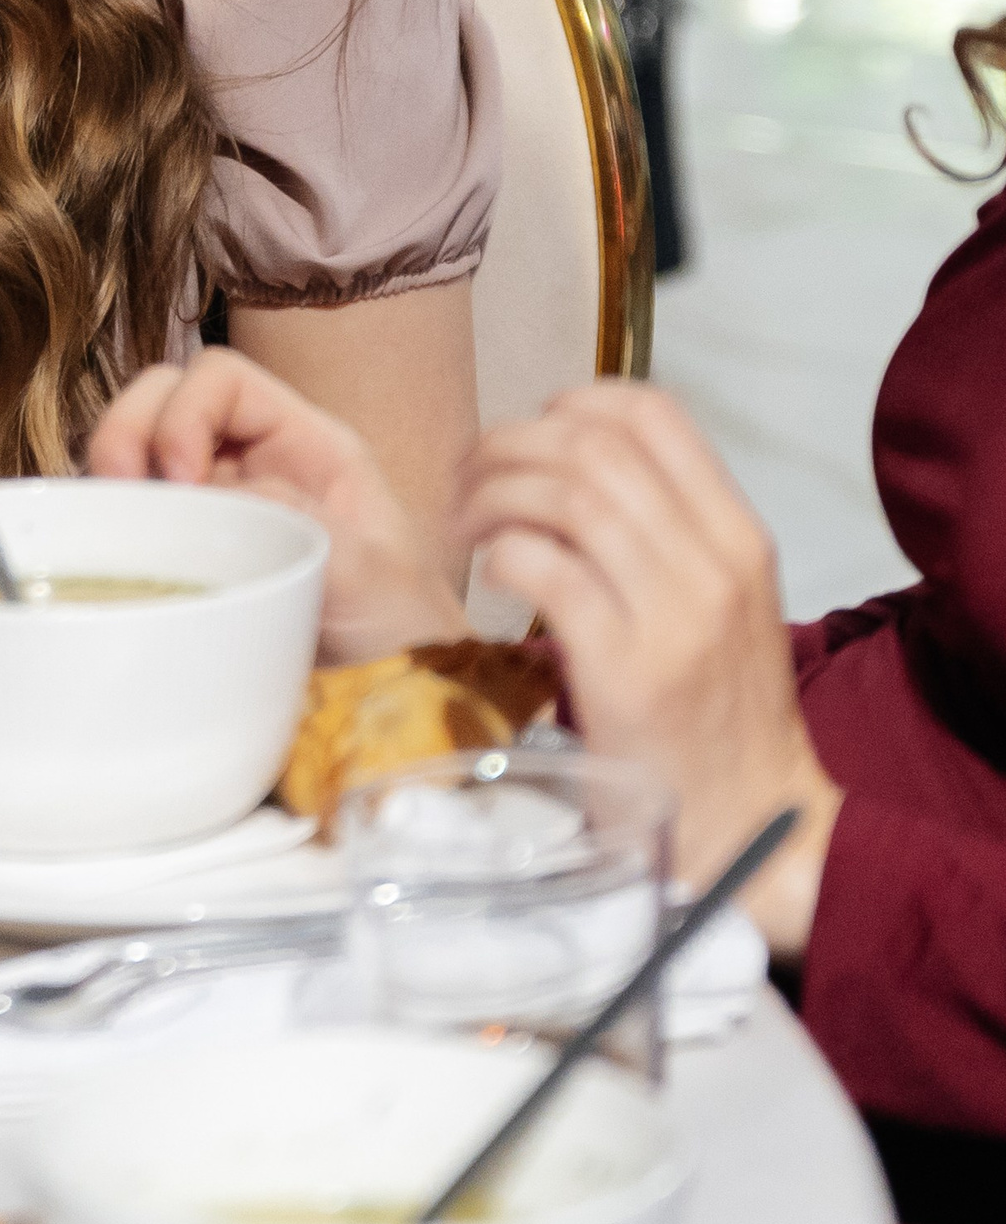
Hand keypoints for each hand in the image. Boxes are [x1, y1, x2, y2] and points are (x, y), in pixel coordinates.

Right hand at [87, 346, 466, 659]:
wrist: (393, 678)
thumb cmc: (396, 617)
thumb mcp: (368, 571)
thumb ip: (304, 524)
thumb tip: (216, 497)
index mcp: (299, 439)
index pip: (221, 378)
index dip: (185, 411)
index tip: (181, 479)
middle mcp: (245, 455)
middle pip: (161, 396)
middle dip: (127, 432)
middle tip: (122, 494)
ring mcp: (209, 497)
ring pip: (132, 448)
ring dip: (109, 480)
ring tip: (112, 535)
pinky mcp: (180, 544)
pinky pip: (126, 512)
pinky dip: (106, 526)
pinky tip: (114, 563)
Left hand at [455, 385, 840, 955]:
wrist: (756, 821)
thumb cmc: (720, 712)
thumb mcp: (720, 602)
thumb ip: (669, 532)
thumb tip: (575, 461)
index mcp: (738, 535)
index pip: (653, 414)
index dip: (575, 402)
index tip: (532, 430)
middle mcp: (712, 562)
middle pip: (592, 446)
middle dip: (509, 445)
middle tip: (469, 479)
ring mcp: (673, 615)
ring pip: (565, 496)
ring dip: (493, 495)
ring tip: (465, 526)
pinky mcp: (627, 670)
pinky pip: (546, 569)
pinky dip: (502, 555)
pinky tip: (489, 574)